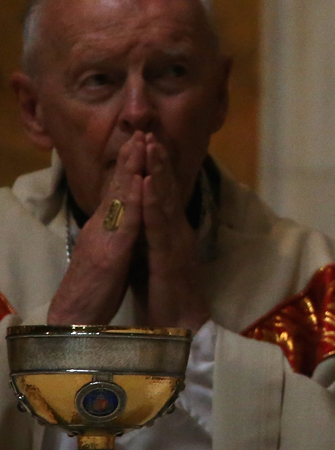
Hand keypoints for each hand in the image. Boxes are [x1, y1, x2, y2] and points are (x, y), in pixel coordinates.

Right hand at [48, 134, 147, 324]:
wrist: (77, 319)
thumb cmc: (96, 288)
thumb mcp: (111, 253)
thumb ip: (118, 232)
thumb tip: (126, 217)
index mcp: (107, 228)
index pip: (119, 192)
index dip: (129, 167)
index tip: (141, 142)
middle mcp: (103, 228)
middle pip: (117, 187)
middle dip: (130, 158)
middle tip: (141, 130)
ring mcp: (105, 239)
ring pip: (120, 198)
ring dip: (130, 170)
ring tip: (140, 144)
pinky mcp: (109, 254)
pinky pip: (125, 224)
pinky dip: (133, 201)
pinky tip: (140, 183)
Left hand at [137, 136, 209, 330]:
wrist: (179, 326)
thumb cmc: (164, 295)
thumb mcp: (153, 258)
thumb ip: (150, 236)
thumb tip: (141, 219)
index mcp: (172, 232)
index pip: (165, 194)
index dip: (157, 167)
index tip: (148, 141)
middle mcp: (178, 231)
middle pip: (169, 189)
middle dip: (159, 160)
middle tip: (150, 131)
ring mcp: (177, 242)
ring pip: (167, 200)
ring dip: (159, 172)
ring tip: (151, 146)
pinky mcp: (171, 256)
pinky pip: (161, 225)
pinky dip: (156, 201)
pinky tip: (151, 183)